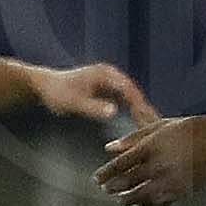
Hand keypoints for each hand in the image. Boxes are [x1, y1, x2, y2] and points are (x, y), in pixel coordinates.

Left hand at [34, 61, 156, 125]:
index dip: (142, 106)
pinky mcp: (108, 90)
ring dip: (143, 113)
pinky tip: (140, 126)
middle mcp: (111, 76)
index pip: (130, 91)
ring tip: (155, 130)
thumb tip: (114, 112)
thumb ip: (93, 107)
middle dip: (147, 111)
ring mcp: (111, 82)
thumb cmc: (57, 93)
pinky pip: (126, 102)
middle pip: (135, 95)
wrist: (44, 87)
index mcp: (106, 75)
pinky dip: (134, 113)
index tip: (151, 120)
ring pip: (133, 99)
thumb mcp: (74, 102)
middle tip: (160, 129)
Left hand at [94, 113, 205, 205]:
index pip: (120, 165)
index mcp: (150, 148)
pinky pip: (159, 203)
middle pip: (127, 182)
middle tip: (105, 189)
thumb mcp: (159, 126)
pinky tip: (141, 205)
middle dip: (113, 187)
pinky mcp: (182, 191)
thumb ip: (133, 138)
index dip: (105, 174)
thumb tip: (109, 148)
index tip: (96, 179)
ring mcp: (170, 181)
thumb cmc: (189, 129)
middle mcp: (158, 167)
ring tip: (120, 200)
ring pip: (141, 196)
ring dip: (127, 199)